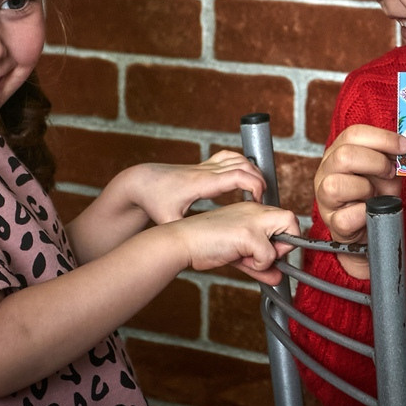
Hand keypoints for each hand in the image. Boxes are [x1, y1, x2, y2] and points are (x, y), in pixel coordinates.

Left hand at [123, 150, 266, 224]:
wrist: (142, 182)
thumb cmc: (155, 201)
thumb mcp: (168, 220)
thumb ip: (186, 233)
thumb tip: (202, 249)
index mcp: (202, 183)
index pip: (237, 176)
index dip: (254, 185)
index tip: (259, 200)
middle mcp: (206, 170)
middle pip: (243, 165)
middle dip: (259, 180)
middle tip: (263, 199)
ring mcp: (205, 166)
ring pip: (238, 158)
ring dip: (253, 170)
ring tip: (258, 189)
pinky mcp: (204, 165)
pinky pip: (230, 157)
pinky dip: (242, 164)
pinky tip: (245, 178)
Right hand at [166, 202, 299, 284]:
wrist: (181, 241)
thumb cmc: (204, 244)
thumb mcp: (238, 255)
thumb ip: (259, 265)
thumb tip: (278, 279)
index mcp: (252, 210)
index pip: (284, 218)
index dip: (282, 237)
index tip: (268, 252)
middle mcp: (255, 210)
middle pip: (292, 219)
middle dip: (286, 242)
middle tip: (264, 255)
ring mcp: (253, 221)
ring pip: (288, 235)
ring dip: (272, 255)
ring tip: (247, 258)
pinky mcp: (248, 234)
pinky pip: (269, 256)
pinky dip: (258, 265)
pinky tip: (239, 259)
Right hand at [313, 124, 405, 278]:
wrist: (371, 226)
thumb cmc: (375, 195)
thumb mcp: (385, 171)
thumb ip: (391, 158)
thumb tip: (403, 148)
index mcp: (338, 152)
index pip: (353, 134)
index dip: (382, 138)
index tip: (404, 146)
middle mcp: (326, 171)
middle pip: (344, 155)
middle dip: (376, 163)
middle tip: (391, 172)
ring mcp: (324, 197)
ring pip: (336, 185)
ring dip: (365, 189)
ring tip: (374, 195)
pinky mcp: (331, 222)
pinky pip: (346, 217)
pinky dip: (364, 214)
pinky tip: (370, 212)